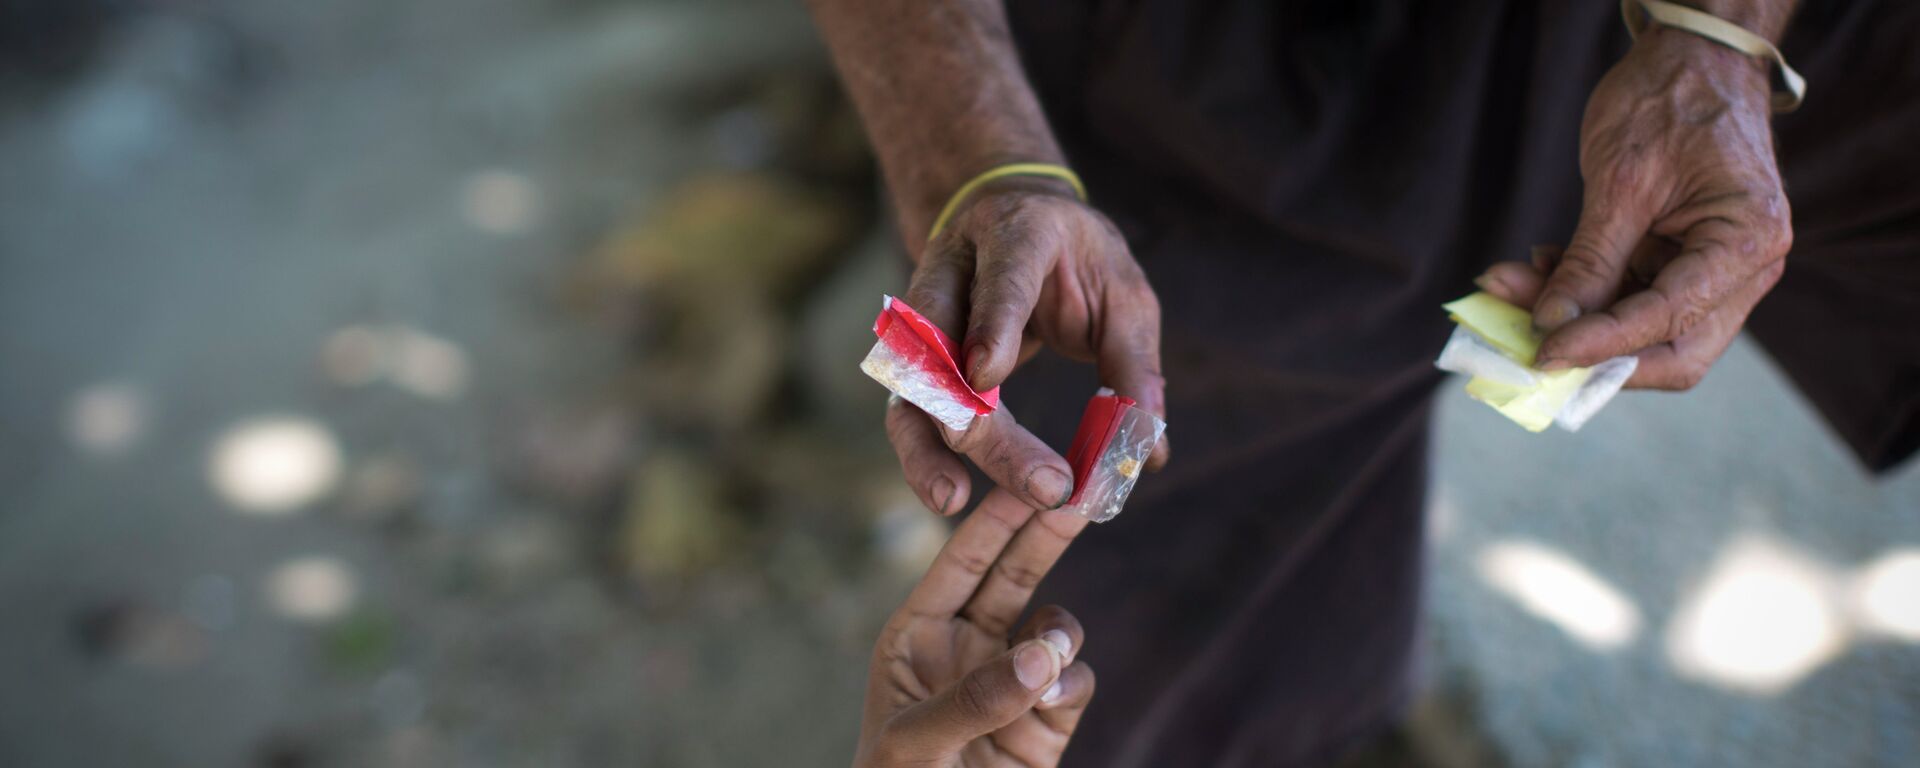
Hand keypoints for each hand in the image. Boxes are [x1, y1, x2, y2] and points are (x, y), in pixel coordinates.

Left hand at [854, 489, 1096, 766]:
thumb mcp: (913, 745)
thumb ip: (974, 698)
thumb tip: (1041, 655)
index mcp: (916, 635)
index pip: (960, 562)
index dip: (996, 518)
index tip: (1030, 477)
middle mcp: (965, 648)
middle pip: (1014, 572)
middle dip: (1047, 534)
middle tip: (1082, 491)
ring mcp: (1009, 682)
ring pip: (1055, 627)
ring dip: (1058, 635)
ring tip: (1044, 667)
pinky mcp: (1046, 721)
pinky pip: (1074, 679)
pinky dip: (1069, 683)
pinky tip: (1048, 707)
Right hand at [889, 177, 1166, 513]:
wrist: (1014, 219)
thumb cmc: (1078, 258)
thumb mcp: (1122, 295)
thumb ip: (1133, 364)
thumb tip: (1149, 453)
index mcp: (1016, 233)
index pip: (1001, 277)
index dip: (992, 323)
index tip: (989, 377)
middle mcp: (954, 266)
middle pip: (946, 344)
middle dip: (980, 419)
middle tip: (1038, 481)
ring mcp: (922, 306)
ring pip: (911, 381)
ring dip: (928, 444)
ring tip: (951, 499)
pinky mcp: (913, 351)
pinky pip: (909, 404)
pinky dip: (923, 452)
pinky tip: (944, 493)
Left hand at [1492, 25, 1790, 389]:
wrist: (1691, 59)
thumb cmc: (1670, 101)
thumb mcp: (1622, 180)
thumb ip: (1591, 260)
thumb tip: (1552, 325)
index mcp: (1749, 242)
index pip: (1672, 318)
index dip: (1603, 345)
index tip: (1543, 353)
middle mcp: (1745, 268)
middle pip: (1672, 350)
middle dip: (1595, 352)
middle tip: (1526, 343)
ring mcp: (1714, 271)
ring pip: (1642, 329)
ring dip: (1576, 318)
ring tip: (1512, 288)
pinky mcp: (1680, 264)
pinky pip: (1630, 299)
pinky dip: (1583, 293)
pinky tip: (1540, 269)